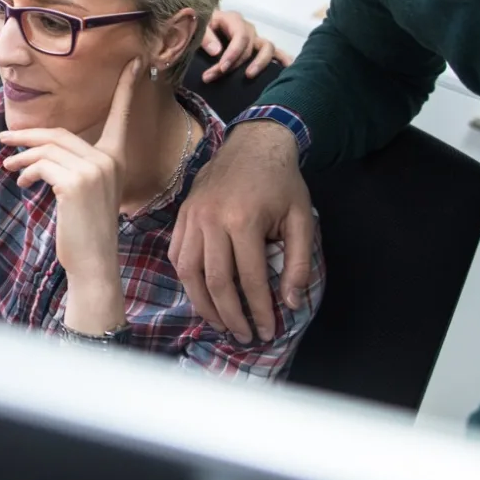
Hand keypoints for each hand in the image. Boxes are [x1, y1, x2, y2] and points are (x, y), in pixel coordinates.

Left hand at [0, 59, 139, 332]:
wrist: (93, 264)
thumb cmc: (85, 230)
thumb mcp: (82, 193)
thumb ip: (70, 167)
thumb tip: (34, 152)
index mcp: (116, 159)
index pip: (121, 116)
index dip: (127, 89)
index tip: (136, 63)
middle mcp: (109, 160)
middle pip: (61, 133)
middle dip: (29, 135)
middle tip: (5, 137)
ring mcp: (94, 170)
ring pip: (47, 149)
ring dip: (22, 157)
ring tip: (9, 167)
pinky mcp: (76, 182)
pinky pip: (42, 165)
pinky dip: (25, 170)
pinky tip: (21, 182)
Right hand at [169, 119, 314, 342]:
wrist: (255, 143)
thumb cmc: (281, 182)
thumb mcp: (302, 219)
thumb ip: (298, 263)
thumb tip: (290, 303)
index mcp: (243, 221)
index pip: (249, 279)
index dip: (260, 311)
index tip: (268, 331)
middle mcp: (212, 220)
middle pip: (215, 282)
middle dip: (231, 316)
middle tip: (244, 336)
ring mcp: (192, 216)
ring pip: (189, 272)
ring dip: (203, 304)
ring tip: (220, 323)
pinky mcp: (183, 213)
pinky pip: (177, 253)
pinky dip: (186, 279)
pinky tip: (200, 294)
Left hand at [199, 9, 287, 83]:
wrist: (203, 22)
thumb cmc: (201, 24)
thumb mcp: (199, 27)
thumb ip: (205, 37)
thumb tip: (217, 52)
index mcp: (234, 19)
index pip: (240, 37)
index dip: (232, 54)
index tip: (221, 69)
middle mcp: (248, 28)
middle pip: (249, 47)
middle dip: (234, 64)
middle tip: (215, 76)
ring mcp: (255, 38)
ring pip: (267, 48)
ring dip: (260, 63)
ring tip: (249, 76)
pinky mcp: (258, 47)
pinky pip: (275, 53)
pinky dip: (283, 60)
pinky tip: (287, 69)